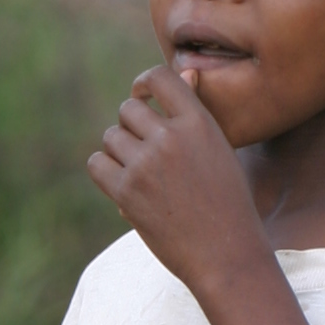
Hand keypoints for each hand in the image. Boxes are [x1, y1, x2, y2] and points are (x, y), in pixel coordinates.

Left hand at [88, 61, 276, 300]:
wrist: (226, 254)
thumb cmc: (227, 202)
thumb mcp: (220, 149)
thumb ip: (196, 112)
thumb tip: (187, 70)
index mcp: (200, 123)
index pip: (160, 78)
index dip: (143, 83)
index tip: (141, 97)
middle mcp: (171, 138)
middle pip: (128, 109)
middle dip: (131, 125)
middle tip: (143, 149)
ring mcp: (146, 165)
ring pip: (111, 136)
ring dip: (118, 150)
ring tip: (138, 171)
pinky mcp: (126, 192)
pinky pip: (96, 163)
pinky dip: (103, 169)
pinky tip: (119, 181)